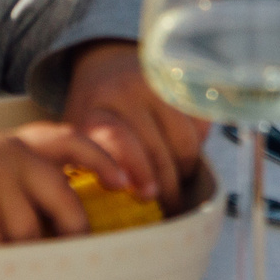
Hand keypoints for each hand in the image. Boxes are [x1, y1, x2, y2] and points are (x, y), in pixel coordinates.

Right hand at [0, 120, 131, 242]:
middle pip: (66, 205)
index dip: (107, 160)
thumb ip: (12, 182)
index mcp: (12, 142)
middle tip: (58, 254)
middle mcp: (10, 156)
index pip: (73, 141)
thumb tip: (46, 226)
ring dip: (12, 251)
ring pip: (31, 236)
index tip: (130, 183)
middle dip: (68, 236)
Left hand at [60, 40, 208, 207]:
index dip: (136, 170)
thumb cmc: (94, 111)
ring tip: (174, 182)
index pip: (119, 141)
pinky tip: (181, 154)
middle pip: (157, 153)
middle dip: (165, 188)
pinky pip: (201, 128)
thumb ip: (89, 166)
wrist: (106, 63)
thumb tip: (104, 217)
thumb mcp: (78, 135)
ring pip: (185, 145)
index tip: (144, 196)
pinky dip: (197, 147)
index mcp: (94, 109)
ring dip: (183, 172)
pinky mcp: (184, 84)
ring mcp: (159, 86)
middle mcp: (126, 93)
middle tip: (168, 208)